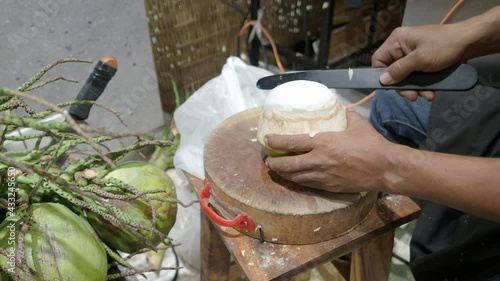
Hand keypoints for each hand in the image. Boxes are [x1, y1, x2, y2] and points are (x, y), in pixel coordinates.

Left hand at [264, 110, 391, 192]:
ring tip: (278, 169)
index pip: (291, 143)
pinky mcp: (329, 187)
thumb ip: (346, 117)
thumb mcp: (357, 124)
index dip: (276, 141)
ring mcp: (323, 176)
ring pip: (295, 178)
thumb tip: (343, 110)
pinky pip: (308, 185)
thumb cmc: (372, 145)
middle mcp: (318, 161)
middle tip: (268, 160)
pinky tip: (296, 178)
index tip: (267, 139)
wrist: (385, 168)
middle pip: (287, 165)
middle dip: (273, 163)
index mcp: (322, 143)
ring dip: (283, 174)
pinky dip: (298, 181)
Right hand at [372, 24, 467, 100]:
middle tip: (412, 96)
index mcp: (397, 41)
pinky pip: (416, 76)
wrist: (470, 42)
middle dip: (403, 86)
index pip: (378, 60)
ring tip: (426, 95)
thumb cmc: (443, 47)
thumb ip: (399, 70)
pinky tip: (431, 92)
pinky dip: (422, 86)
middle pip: (392, 72)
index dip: (381, 75)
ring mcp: (413, 55)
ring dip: (415, 89)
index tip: (391, 87)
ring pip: (405, 77)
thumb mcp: (419, 60)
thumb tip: (382, 81)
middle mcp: (402, 47)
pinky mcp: (423, 62)